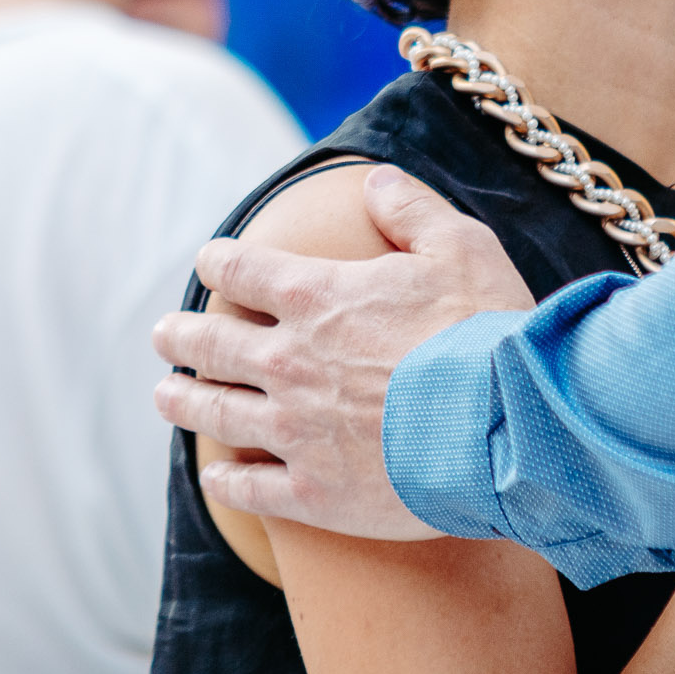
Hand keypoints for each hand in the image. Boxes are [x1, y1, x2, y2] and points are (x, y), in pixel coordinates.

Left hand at [149, 166, 535, 541]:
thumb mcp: (461, 245)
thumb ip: (410, 209)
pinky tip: (217, 477)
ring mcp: (296, 431)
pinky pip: (251, 487)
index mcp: (315, 296)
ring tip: (165, 397)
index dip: (218, 263)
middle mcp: (289, 362)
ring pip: (216, 414)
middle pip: (211, 346)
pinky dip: (227, 481)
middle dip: (181, 338)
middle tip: (164, 337)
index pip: (240, 270)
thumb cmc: (488, 332)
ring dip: (183, 403)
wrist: (510, 426)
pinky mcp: (315, 492)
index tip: (210, 264)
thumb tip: (373, 181)